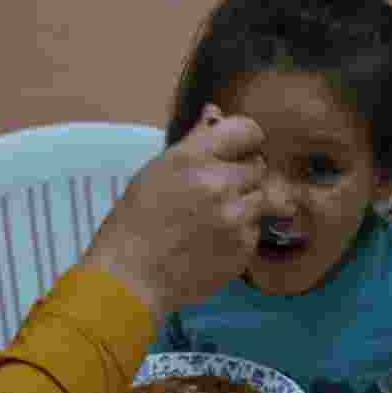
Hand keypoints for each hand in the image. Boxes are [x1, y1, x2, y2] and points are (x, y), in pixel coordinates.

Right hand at [81, 103, 265, 320]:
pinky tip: (211, 241)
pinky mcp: (244, 247)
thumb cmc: (135, 222)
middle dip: (241, 175)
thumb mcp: (156, 171)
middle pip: (257, 165)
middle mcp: (220, 183)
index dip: (243, 140)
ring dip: (243, 204)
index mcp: (194, 158)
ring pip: (260, 198)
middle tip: (215, 192)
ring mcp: (236, 218)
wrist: (131, 278)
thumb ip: (193, 143)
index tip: (235, 151)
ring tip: (213, 218)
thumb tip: (214, 114)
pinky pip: (254, 230)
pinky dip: (239, 233)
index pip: (247, 130)